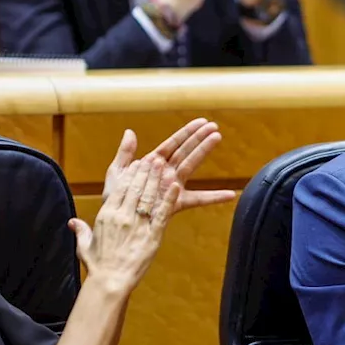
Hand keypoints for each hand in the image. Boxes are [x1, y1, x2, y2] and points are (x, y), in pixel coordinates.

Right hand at [69, 157, 179, 291]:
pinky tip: (175, 186)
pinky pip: (162, 213)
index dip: (130, 175)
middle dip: (145, 171)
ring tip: (162, 165)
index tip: (136, 164)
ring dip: (155, 179)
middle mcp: (122, 216)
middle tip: (153, 158)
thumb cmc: (97, 266)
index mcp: (106, 216)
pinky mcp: (152, 235)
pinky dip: (169, 198)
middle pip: (135, 188)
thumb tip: (72, 222)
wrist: (110, 282)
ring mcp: (138, 225)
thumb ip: (80, 231)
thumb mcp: (85, 246)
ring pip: (148, 196)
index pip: (120, 188)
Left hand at [102, 118, 236, 212]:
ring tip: (217, 138)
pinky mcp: (175, 203)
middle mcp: (165, 173)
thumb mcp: (117, 173)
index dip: (187, 133)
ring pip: (191, 165)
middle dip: (199, 139)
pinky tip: (229, 194)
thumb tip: (129, 132)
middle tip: (215, 127)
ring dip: (204, 152)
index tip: (202, 122)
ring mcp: (172, 187)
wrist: (115, 222)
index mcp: (152, 164)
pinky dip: (214, 197)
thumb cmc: (114, 199)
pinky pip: (198, 199)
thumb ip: (125, 154)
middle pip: (185, 151)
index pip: (172, 143)